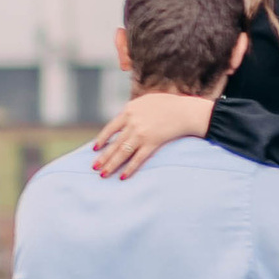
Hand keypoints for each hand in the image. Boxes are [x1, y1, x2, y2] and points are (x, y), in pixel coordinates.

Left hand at [90, 92, 214, 181]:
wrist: (185, 111)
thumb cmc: (167, 104)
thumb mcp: (145, 101)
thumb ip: (133, 110)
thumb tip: (123, 120)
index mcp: (129, 111)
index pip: (110, 128)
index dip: (102, 139)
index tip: (95, 149)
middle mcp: (132, 123)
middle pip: (114, 144)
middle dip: (103, 157)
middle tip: (94, 167)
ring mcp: (141, 134)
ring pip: (123, 153)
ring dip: (111, 165)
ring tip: (103, 174)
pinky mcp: (152, 144)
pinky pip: (138, 159)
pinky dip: (129, 169)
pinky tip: (122, 177)